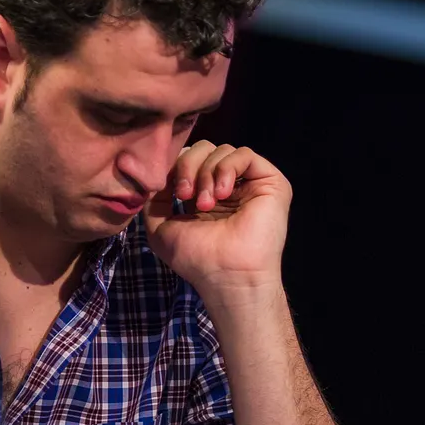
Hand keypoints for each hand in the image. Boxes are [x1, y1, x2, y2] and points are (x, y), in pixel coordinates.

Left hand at [144, 140, 291, 297]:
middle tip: (185, 196)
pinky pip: (244, 154)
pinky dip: (226, 168)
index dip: (175, 167)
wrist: (226, 274)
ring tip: (205, 204)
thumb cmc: (197, 259)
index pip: (189, 159)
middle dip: (188, 167)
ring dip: (206, 173)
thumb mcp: (160, 226)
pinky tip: (222, 193)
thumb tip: (156, 174)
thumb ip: (154, 198)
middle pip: (203, 149)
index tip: (171, 193)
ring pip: (222, 150)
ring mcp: (251, 184)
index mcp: (207, 195)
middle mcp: (230, 187)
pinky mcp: (271, 182)